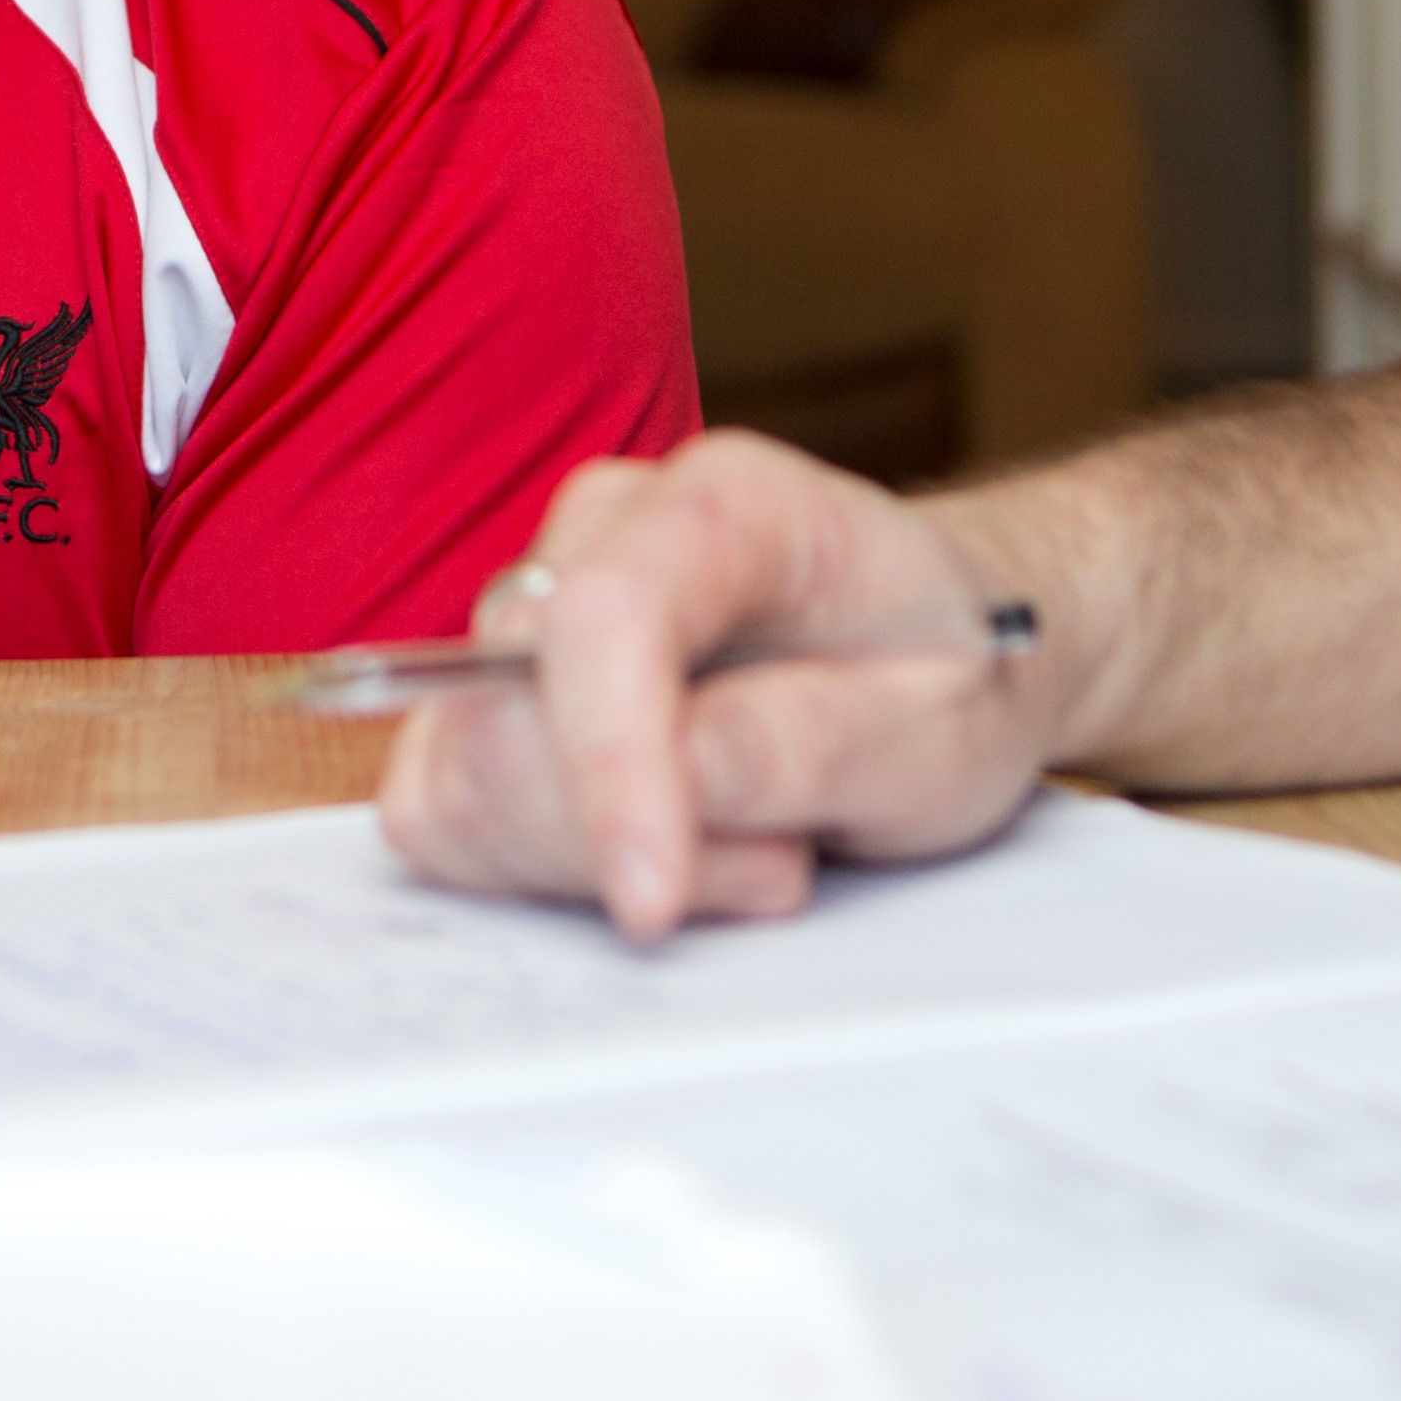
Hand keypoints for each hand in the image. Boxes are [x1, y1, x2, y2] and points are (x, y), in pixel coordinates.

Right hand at [377, 431, 1063, 940]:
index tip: (651, 900)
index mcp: (729, 500)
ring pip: (466, 775)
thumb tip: (679, 772)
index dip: (607, 765)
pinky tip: (675, 852)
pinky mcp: (498, 692)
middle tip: (784, 863)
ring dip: (597, 861)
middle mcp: (606, 528)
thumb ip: (808, 743)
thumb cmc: (948, 676)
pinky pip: (451, 812)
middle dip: (625, 834)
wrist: (945, 657)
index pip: (605, 614)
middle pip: (506, 709)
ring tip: (754, 847)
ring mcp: (537, 604)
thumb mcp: (936, 729)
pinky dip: (547, 869)